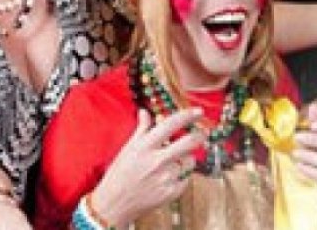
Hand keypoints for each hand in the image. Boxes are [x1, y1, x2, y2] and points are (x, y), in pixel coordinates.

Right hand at [91, 108, 203, 226]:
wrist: (114, 204)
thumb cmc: (119, 175)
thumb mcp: (128, 148)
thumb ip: (141, 129)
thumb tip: (145, 112)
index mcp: (145, 147)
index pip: (171, 125)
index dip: (187, 116)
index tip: (197, 111)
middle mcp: (157, 161)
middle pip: (189, 142)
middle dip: (199, 136)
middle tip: (202, 133)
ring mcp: (166, 177)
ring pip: (189, 161)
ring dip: (187, 158)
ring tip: (175, 161)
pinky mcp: (171, 192)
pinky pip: (186, 178)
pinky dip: (182, 176)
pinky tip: (170, 177)